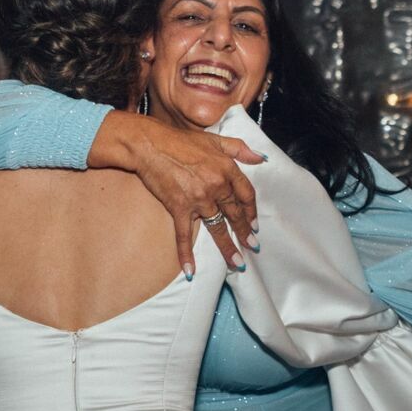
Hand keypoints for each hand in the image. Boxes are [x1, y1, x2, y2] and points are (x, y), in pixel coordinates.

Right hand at [126, 117, 264, 274]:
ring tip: (237, 263)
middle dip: (245, 233)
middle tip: (252, 248)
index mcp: (227, 169)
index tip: (254, 225)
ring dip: (227, 247)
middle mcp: (216, 186)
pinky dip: (186, 254)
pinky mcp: (179, 208)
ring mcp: (198, 199)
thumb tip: (261, 158)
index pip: (246, 194)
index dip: (252, 211)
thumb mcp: (215, 139)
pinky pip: (184, 235)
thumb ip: (240, 149)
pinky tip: (190, 271)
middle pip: (235, 214)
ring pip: (217, 228)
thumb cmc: (181, 140)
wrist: (150, 144)